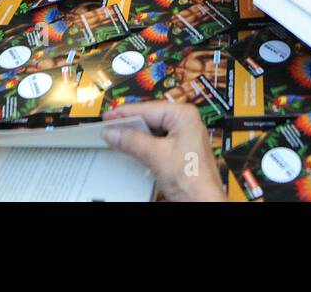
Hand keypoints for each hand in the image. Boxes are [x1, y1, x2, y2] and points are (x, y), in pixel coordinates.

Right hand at [101, 102, 224, 201]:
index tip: (108, 116)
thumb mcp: (156, 156)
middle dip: (129, 123)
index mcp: (185, 115)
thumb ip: (132, 142)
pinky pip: (156, 140)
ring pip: (152, 129)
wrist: (202, 201)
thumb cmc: (193, 179)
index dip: (126, 112)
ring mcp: (183, 135)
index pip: (149, 108)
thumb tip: (113, 132)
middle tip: (109, 125)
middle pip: (150, 117)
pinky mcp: (179, 148)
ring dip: (135, 134)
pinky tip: (131, 146)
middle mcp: (186, 121)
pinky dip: (142, 143)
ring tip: (116, 135)